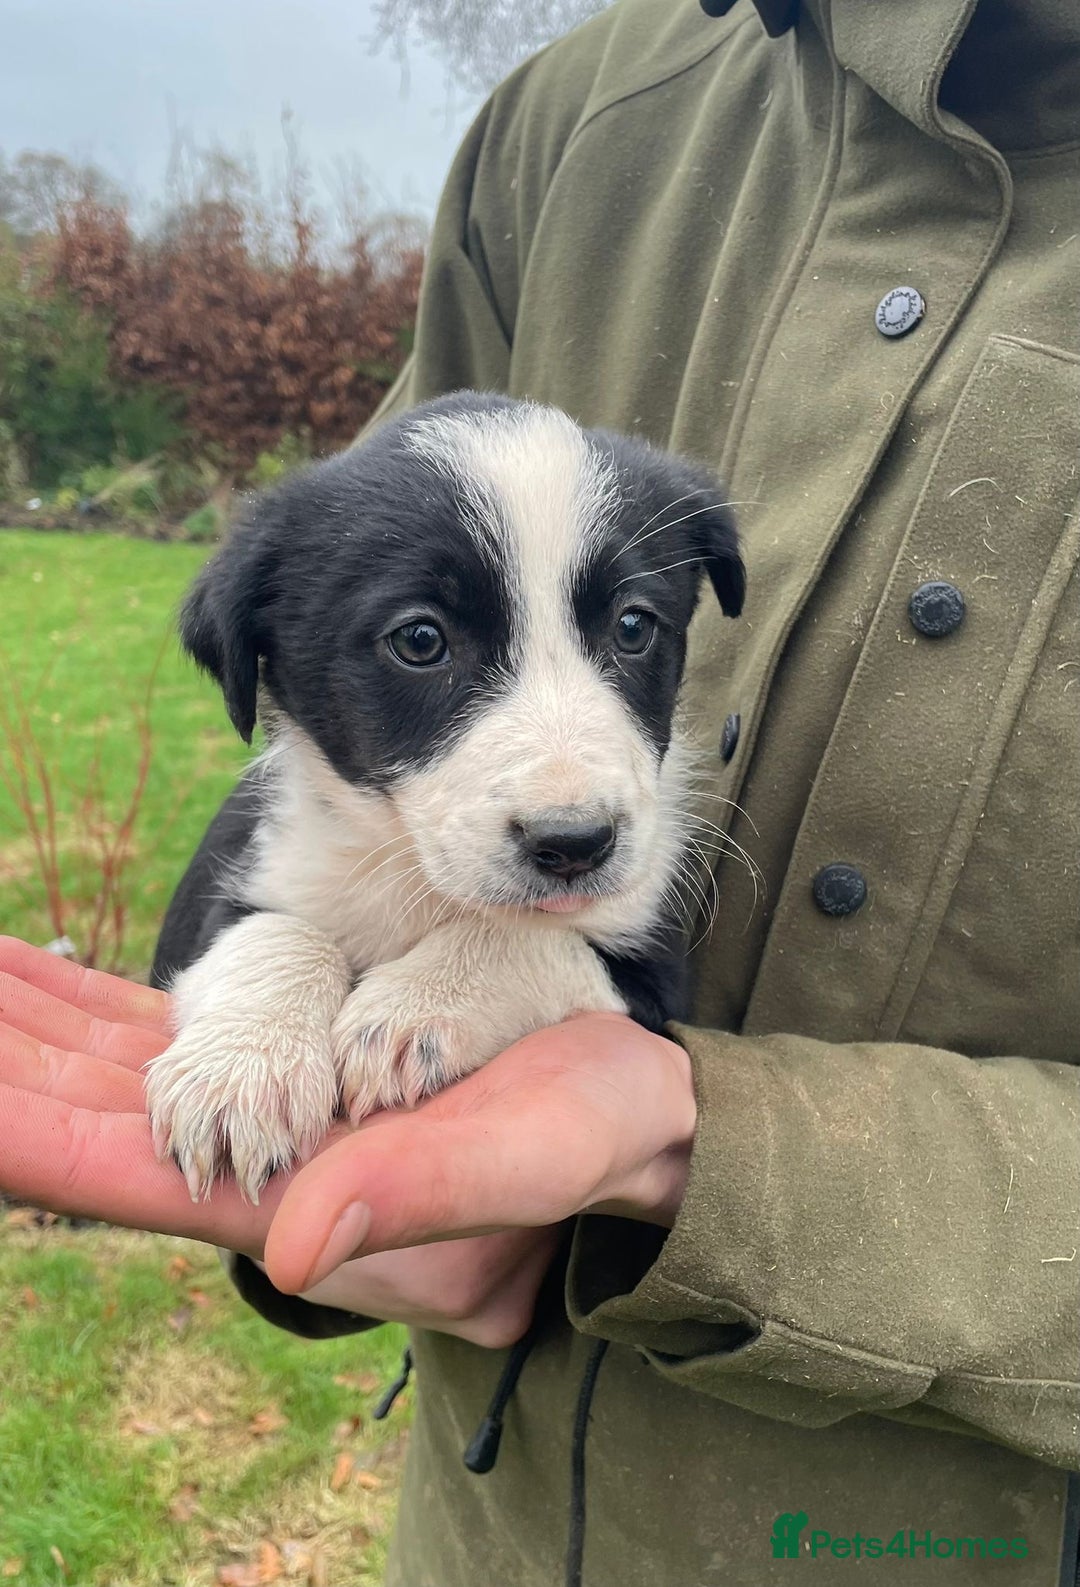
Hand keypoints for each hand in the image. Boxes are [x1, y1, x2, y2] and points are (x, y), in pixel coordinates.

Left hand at [0, 937, 696, 1341]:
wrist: (631, 1117)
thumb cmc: (594, 1137)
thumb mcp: (531, 1156)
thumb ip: (420, 1190)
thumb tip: (288, 1241)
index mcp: (305, 1201)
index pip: (128, 1175)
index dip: (32, 1133)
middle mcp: (264, 1168)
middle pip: (98, 1120)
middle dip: (13, 1064)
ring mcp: (275, 1121)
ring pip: (120, 1075)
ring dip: (35, 1028)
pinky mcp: (299, 1072)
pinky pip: (171, 1040)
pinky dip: (100, 1011)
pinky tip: (50, 977)